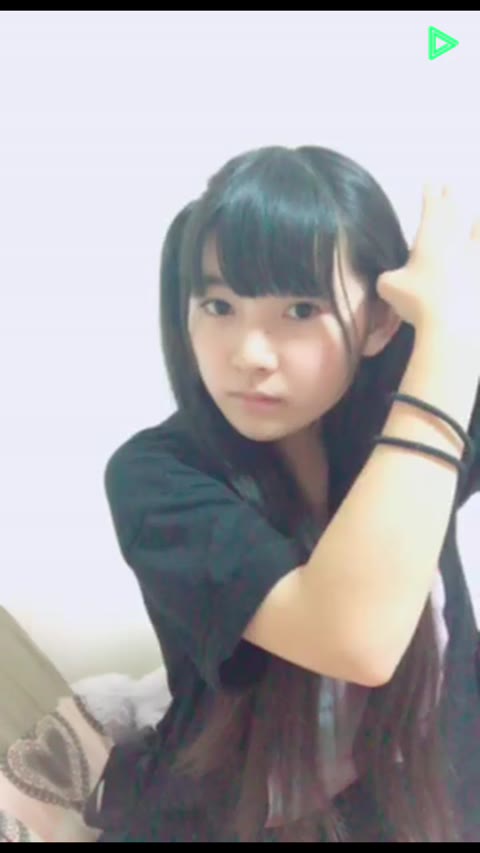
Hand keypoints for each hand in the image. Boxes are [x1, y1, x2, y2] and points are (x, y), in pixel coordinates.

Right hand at [376, 184, 479, 341]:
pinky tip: (477, 251)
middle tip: (449, 188)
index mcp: (431, 236)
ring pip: (477, 231)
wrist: (453, 324)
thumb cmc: (417, 299)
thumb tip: (389, 279)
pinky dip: (478, 245)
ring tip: (476, 217)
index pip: (431, 207)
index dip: (430, 194)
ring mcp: (475, 257)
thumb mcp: (389, 287)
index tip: (430, 183)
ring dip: (475, 222)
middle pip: (454, 213)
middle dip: (450, 199)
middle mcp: (455, 240)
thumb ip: (388, 278)